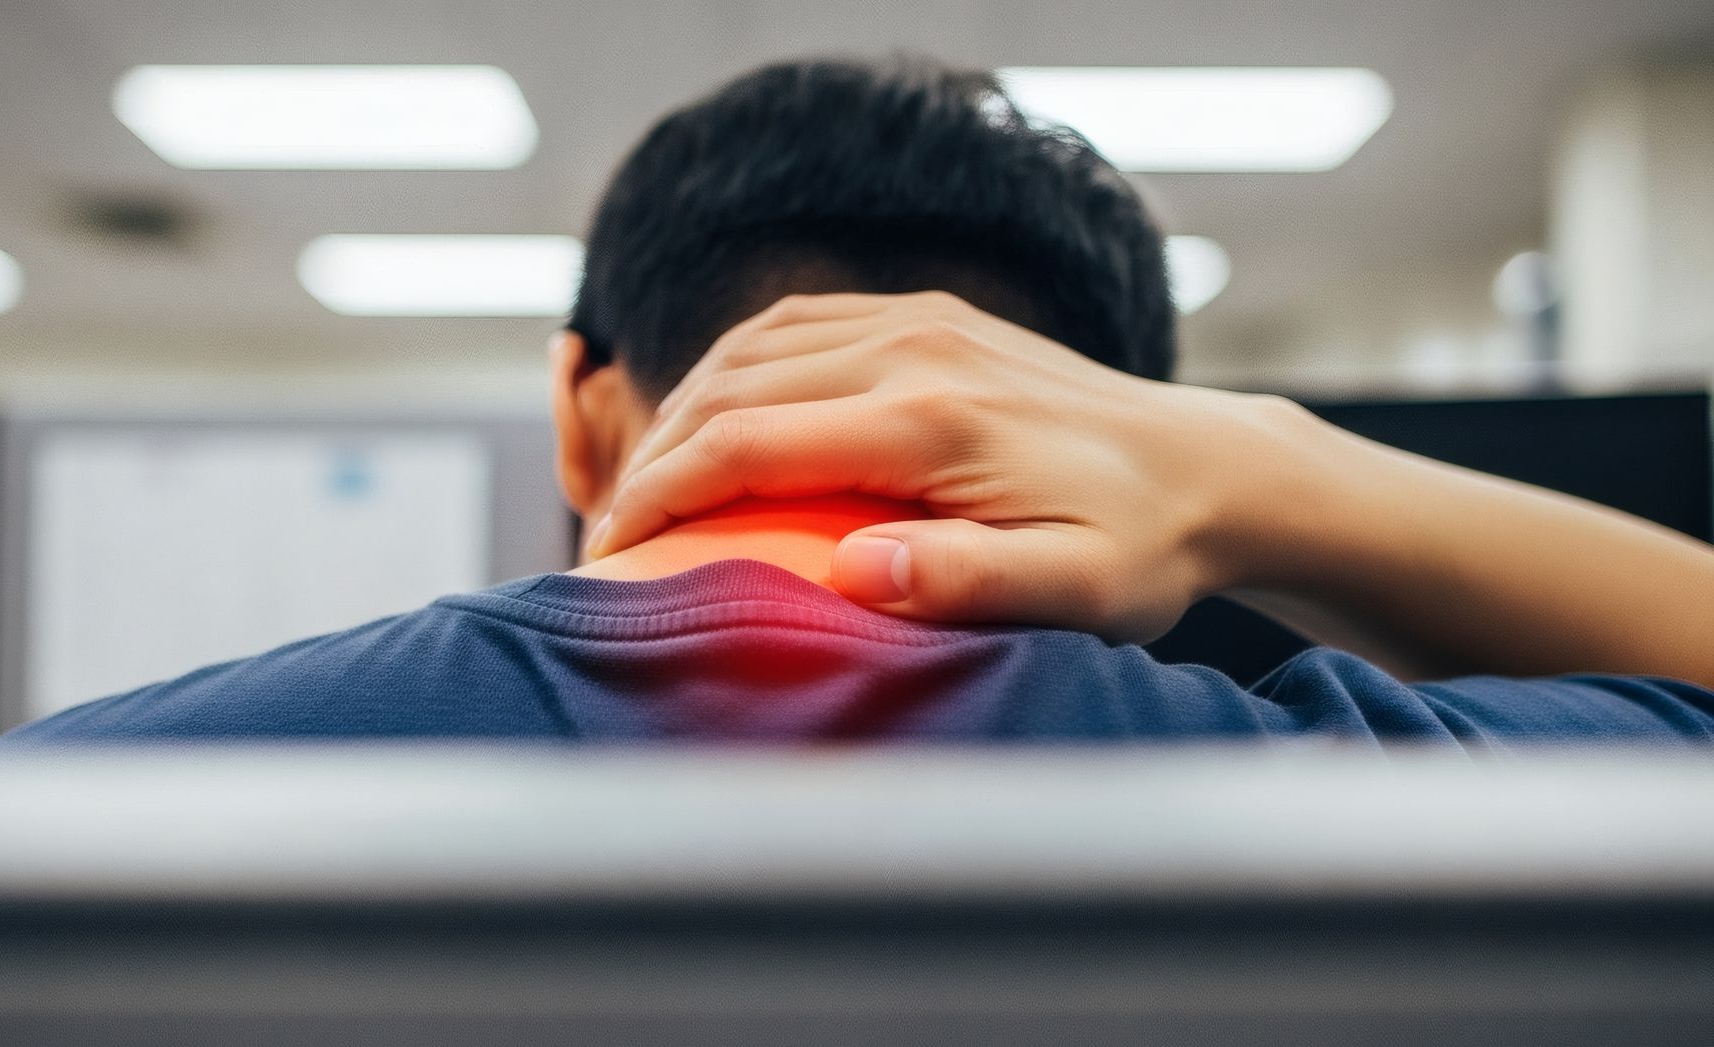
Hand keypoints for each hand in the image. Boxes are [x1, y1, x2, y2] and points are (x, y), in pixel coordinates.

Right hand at [589, 291, 1314, 641]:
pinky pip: (803, 322)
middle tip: (612, 532)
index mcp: (929, 420)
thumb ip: (964, 581)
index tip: (610, 554)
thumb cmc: (1142, 547)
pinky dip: (742, 365)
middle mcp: (913, 348)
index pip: (746, 443)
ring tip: (654, 480)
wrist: (1209, 467)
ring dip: (689, 404)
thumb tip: (849, 576)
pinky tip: (725, 414)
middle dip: (653, 456)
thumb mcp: (1076, 589)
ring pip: (756, 344)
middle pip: (732, 385)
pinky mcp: (933, 315)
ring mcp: (922, 320)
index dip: (659, 496)